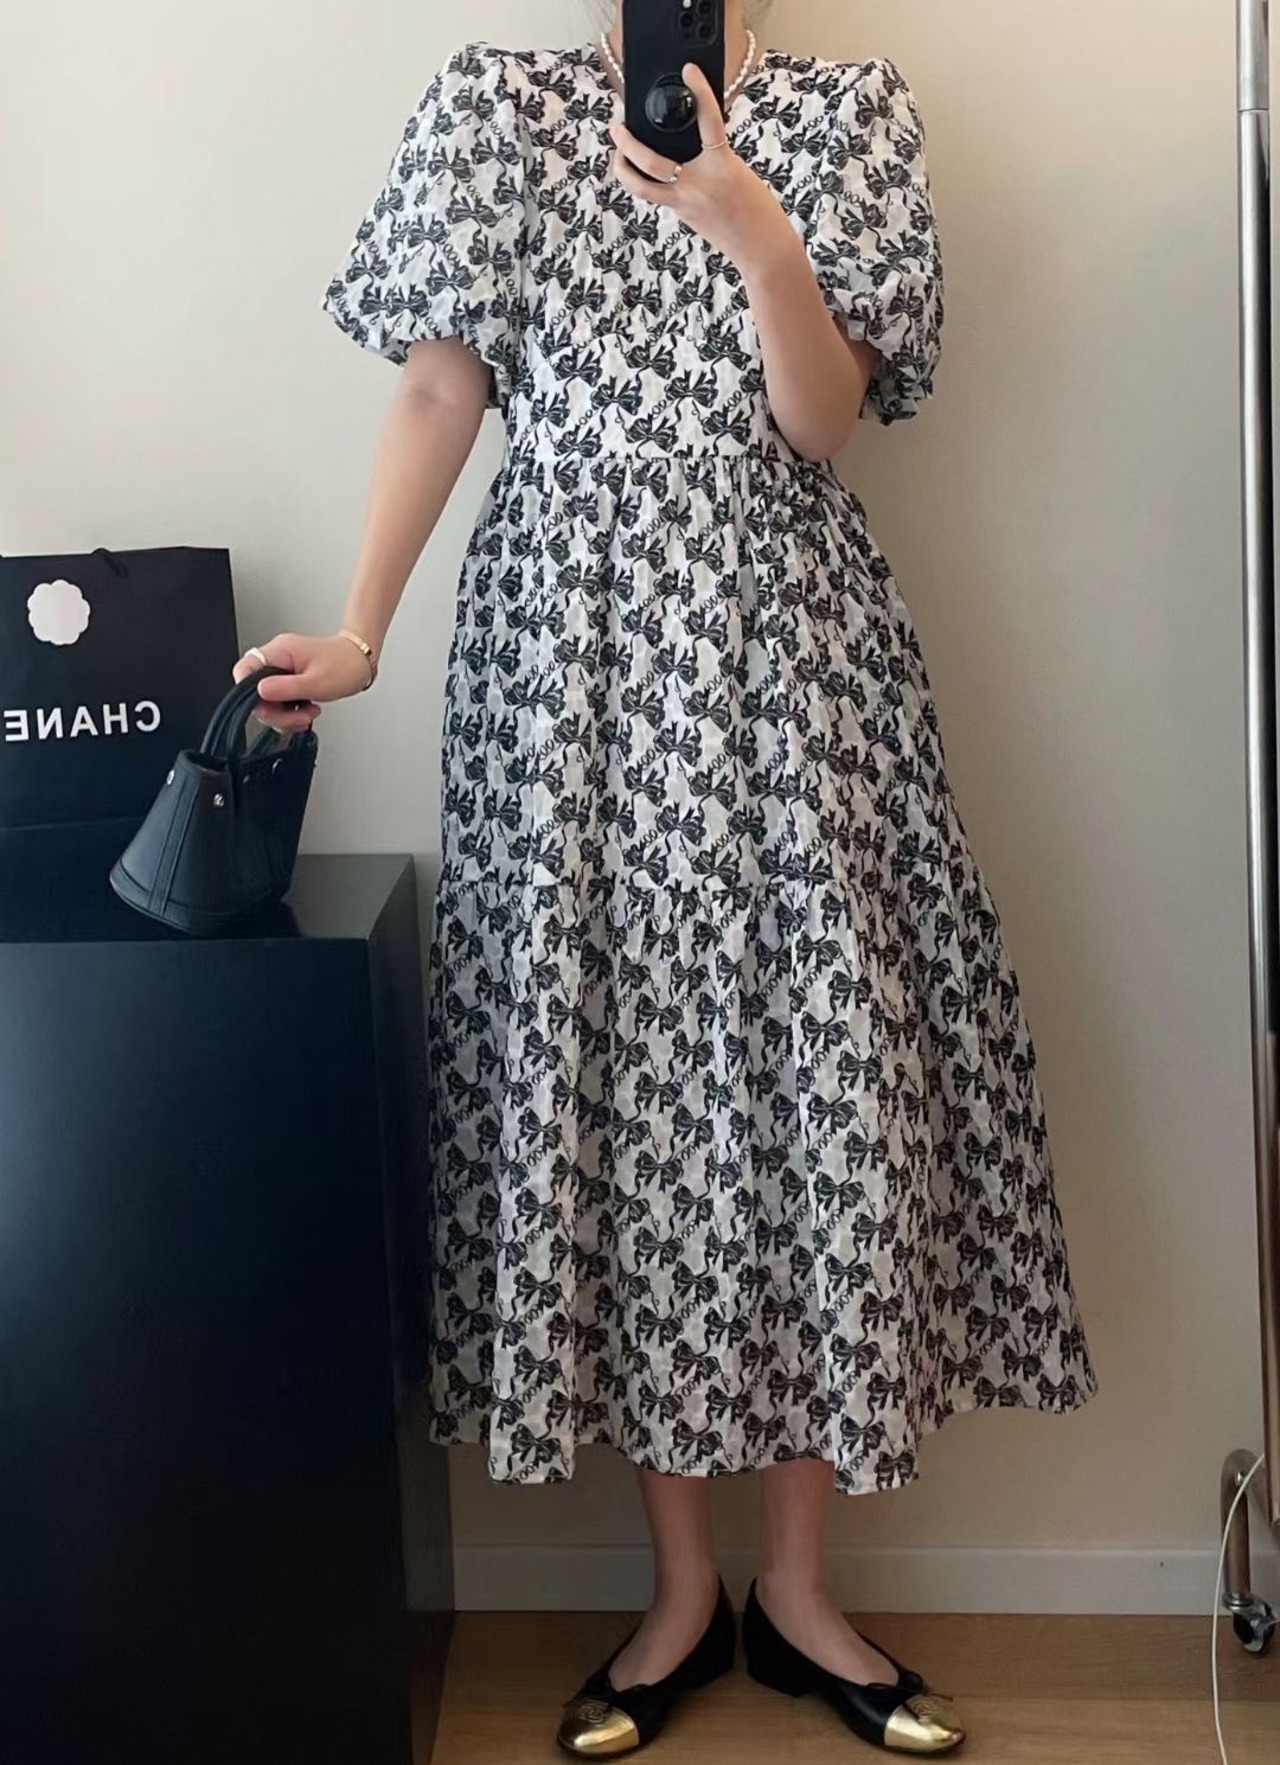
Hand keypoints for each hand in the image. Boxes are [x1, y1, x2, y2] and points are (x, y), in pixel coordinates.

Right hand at [231, 632, 373, 733]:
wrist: (361, 661)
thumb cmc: (346, 665)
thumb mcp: (317, 682)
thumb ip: (286, 688)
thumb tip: (260, 692)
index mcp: (279, 652)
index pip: (244, 670)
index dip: (248, 693)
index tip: (267, 708)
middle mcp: (277, 659)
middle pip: (255, 692)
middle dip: (276, 712)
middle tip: (297, 717)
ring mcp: (282, 670)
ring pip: (267, 701)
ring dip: (286, 716)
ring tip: (307, 714)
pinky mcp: (289, 680)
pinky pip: (279, 702)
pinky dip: (291, 713)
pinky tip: (306, 711)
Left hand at [608, 62, 792, 275]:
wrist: (762, 248)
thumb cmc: (758, 209)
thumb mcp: (739, 172)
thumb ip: (713, 157)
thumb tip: (690, 145)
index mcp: (722, 167)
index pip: (709, 120)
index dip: (701, 92)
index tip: (690, 70)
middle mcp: (699, 185)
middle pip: (651, 161)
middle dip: (628, 142)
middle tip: (617, 125)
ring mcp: (687, 203)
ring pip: (642, 186)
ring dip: (624, 169)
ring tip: (617, 154)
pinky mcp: (683, 216)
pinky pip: (656, 196)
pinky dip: (645, 182)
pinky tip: (640, 172)